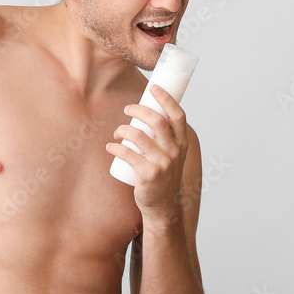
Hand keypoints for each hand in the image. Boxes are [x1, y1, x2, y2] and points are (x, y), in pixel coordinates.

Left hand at [106, 84, 188, 224]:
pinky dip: (115, 148)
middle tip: (127, 109)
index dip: (166, 99)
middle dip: (139, 109)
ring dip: (122, 129)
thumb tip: (151, 113)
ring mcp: (162, 163)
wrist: (163, 205)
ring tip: (117, 132)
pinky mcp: (148, 174)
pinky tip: (110, 147)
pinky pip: (128, 153)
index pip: (177, 115)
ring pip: (138, 135)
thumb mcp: (173, 155)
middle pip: (156, 121)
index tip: (154, 88)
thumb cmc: (164, 175)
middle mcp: (175, 151)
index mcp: (182, 143)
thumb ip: (167, 137)